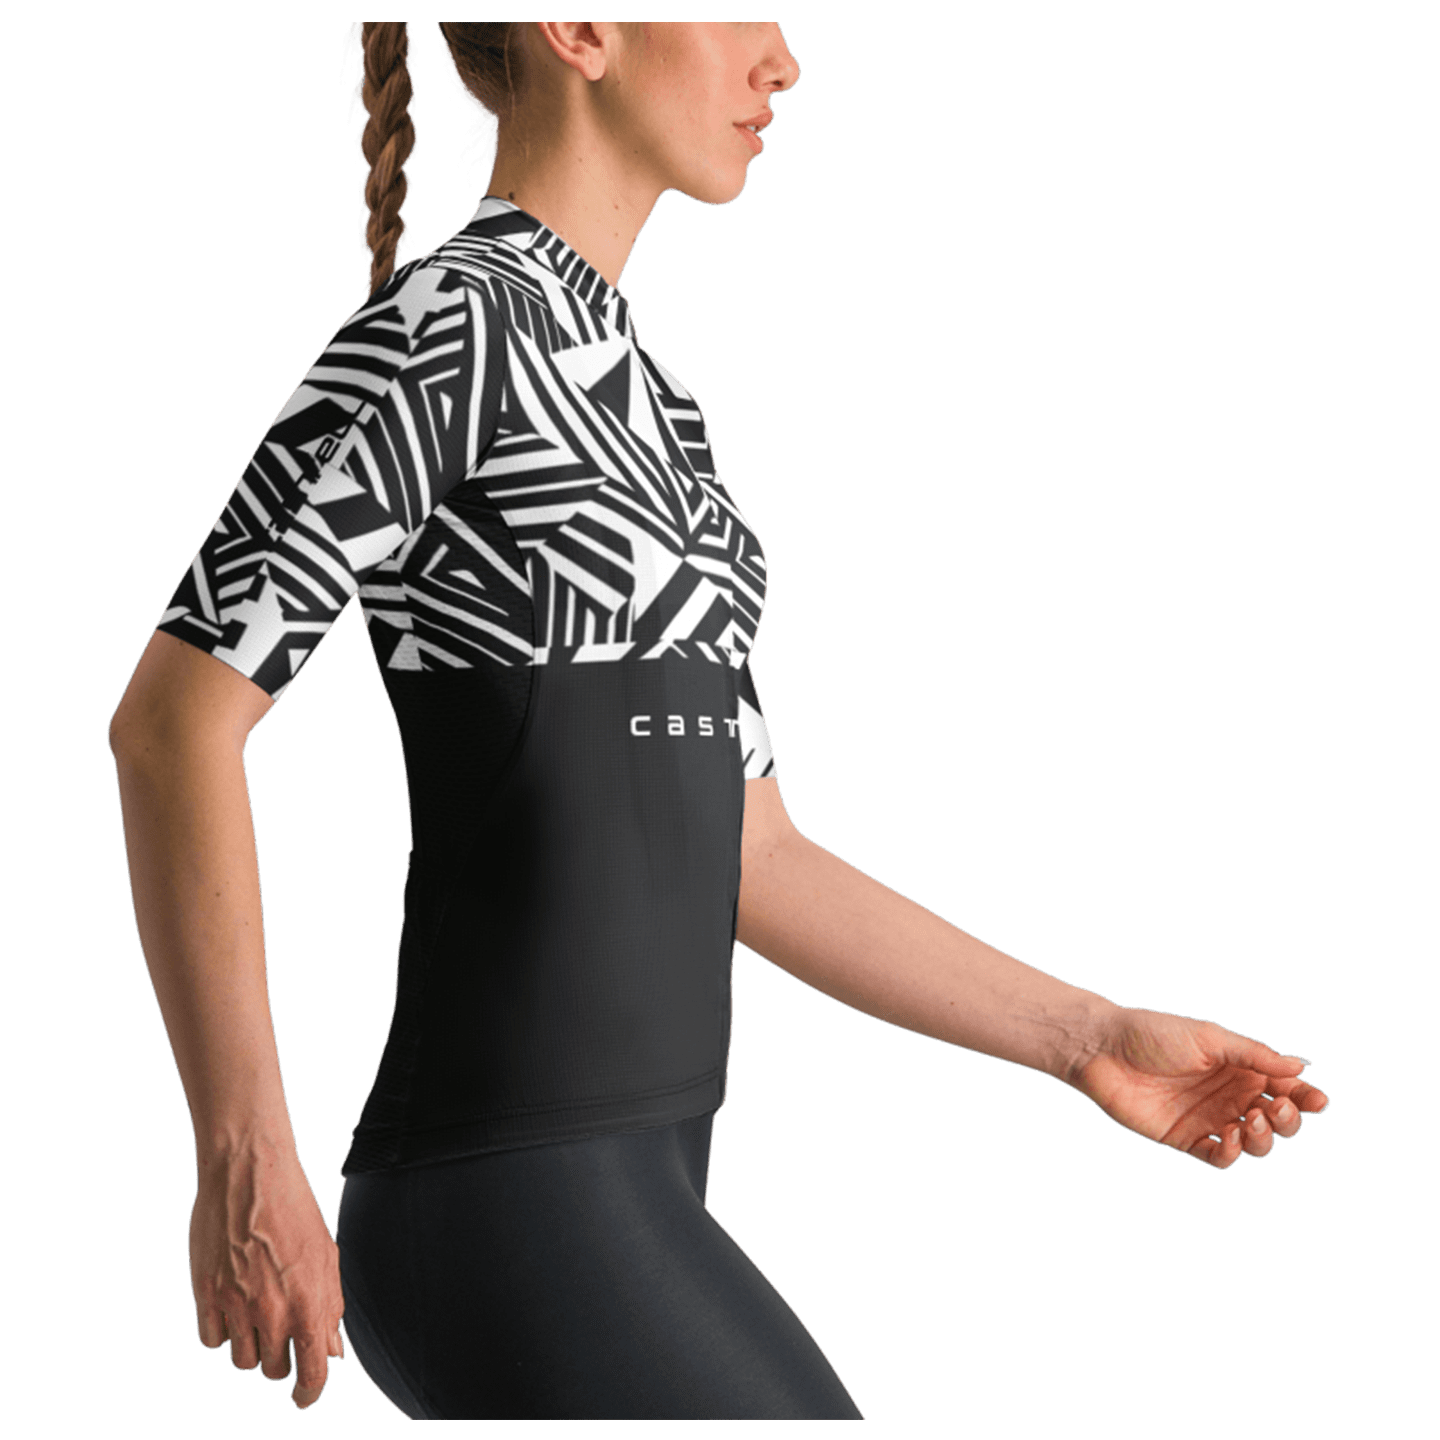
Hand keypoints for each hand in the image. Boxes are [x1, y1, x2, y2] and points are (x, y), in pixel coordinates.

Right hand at [189, 1140, 345, 1408]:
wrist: (249, 1175)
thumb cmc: (294, 1209)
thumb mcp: (325, 1253)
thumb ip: (330, 1306)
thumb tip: (332, 1351)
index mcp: (309, 1301)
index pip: (312, 1371)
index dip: (309, 1392)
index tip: (303, 1398)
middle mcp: (273, 1311)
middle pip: (273, 1369)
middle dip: (280, 1357)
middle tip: (279, 1326)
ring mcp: (236, 1305)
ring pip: (241, 1360)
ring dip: (250, 1344)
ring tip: (255, 1309)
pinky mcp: (205, 1296)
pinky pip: (211, 1340)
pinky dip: (221, 1329)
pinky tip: (230, 1301)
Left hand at [1070, 1006, 1330, 1168]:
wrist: (1104, 1049)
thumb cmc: (1154, 1034)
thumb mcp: (1209, 1038)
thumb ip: (1254, 1055)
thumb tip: (1303, 1065)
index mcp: (1239, 1068)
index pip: (1284, 1088)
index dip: (1305, 1098)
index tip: (1317, 1101)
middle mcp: (1229, 1095)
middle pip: (1276, 1120)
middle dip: (1286, 1120)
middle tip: (1273, 1108)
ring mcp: (1209, 1119)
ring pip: (1254, 1144)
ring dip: (1263, 1138)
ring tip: (1248, 1121)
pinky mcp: (1185, 1139)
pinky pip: (1220, 1157)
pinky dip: (1233, 1154)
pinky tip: (1229, 1137)